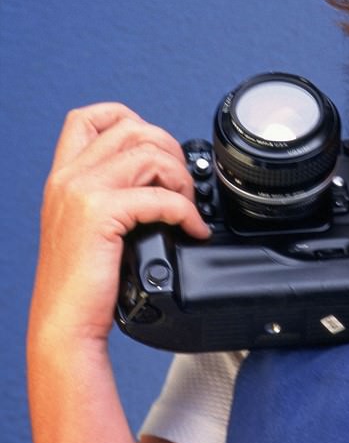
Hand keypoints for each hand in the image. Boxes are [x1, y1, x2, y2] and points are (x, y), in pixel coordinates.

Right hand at [29, 103, 209, 351]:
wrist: (66, 324)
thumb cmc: (83, 285)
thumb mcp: (89, 228)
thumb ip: (110, 196)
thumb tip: (158, 179)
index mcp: (63, 177)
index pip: (87, 118)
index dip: (129, 119)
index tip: (155, 149)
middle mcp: (68, 178)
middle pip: (131, 128)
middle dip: (169, 150)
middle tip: (182, 186)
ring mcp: (81, 192)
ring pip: (148, 154)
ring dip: (181, 179)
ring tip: (187, 208)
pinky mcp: (99, 214)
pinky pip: (160, 196)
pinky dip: (186, 211)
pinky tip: (192, 231)